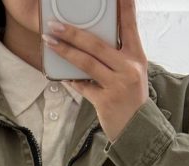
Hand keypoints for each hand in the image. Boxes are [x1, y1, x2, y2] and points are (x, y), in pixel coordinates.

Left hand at [41, 0, 148, 141]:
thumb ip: (118, 55)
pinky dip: (71, 79)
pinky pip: (83, 86)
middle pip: (97, 45)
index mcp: (137, 57)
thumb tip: (91, 39)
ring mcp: (117, 85)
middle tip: (55, 24)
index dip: (124, 6)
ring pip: (86, 63)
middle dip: (73, 32)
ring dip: (65, 51)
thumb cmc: (132, 98)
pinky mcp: (106, 101)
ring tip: (50, 41)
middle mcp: (129, 68)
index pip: (129, 25)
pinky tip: (60, 73)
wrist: (138, 129)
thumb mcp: (133, 72)